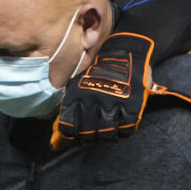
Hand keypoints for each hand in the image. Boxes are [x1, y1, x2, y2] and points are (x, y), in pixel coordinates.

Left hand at [52, 32, 153, 148]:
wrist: (128, 51)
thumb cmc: (100, 71)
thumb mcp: (79, 83)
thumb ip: (71, 105)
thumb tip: (58, 133)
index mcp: (77, 94)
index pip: (68, 125)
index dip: (70, 135)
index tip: (74, 135)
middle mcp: (93, 99)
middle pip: (87, 133)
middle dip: (88, 138)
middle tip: (92, 136)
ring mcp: (113, 102)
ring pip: (106, 134)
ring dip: (105, 138)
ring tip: (106, 135)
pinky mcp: (132, 104)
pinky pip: (126, 128)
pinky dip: (123, 133)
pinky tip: (121, 130)